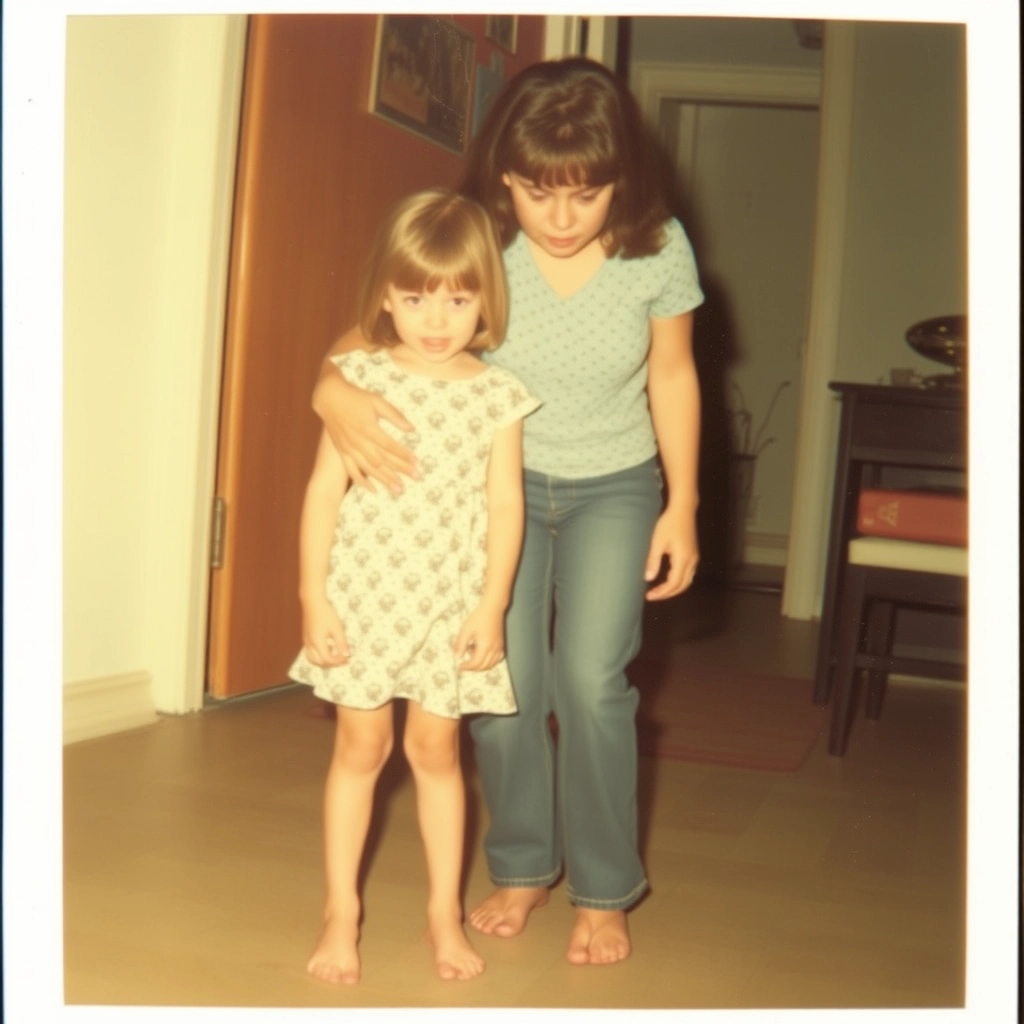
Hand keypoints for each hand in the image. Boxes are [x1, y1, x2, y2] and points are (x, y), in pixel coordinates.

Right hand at [302, 600, 349, 665]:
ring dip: (324, 661)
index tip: (347, 658)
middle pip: (319, 662)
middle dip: (332, 664)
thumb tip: (346, 655)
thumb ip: (341, 643)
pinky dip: (319, 656)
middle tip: (343, 660)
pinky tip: (328, 648)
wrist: (313, 602)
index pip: (327, 659)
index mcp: (317, 642)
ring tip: (335, 657)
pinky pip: (310, 653)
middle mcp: (309, 644)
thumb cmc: (326, 613)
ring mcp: (306, 641)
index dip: (338, 661)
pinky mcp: (306, 638)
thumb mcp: (337, 628)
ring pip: (312, 659)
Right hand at [314, 370, 417, 493]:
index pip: (390, 446)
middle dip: (400, 470)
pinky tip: (374, 490)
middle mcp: (358, 441)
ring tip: (399, 489)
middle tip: (416, 478)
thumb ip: (394, 415)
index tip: (417, 463)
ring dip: (385, 480)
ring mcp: (349, 448)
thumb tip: (412, 429)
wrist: (329, 397)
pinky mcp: (341, 452)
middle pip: (382, 460)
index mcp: (368, 428)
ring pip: (369, 469)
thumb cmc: (356, 397)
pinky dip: (362, 482)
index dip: (404, 455)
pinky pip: (352, 471)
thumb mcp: (377, 401)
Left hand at [453, 605, 505, 671]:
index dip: (466, 667)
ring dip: (481, 665)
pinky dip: (489, 661)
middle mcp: (494, 649)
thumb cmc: (478, 617)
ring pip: (491, 664)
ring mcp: (499, 647)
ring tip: (472, 654)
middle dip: (473, 668)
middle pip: (483, 666)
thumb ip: (461, 644)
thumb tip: (457, 657)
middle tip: (464, 664)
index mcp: (485, 646)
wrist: (493, 607)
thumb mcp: (466, 630)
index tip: (459, 665)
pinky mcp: (501, 644)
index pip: (475, 663)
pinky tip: (481, 653)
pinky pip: (496, 659)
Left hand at [644, 508, 698, 600]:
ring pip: (686, 581)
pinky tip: (667, 580)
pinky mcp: (693, 554)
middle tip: (652, 596)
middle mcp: (692, 561)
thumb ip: (653, 560)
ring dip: (673, 589)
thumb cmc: (669, 523)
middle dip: (667, 594)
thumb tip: (648, 578)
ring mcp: (694, 558)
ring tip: (659, 591)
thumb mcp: (657, 541)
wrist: (683, 510)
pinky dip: (678, 581)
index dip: (661, 592)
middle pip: (682, 586)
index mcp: (683, 559)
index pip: (673, 583)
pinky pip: (688, 574)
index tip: (649, 596)